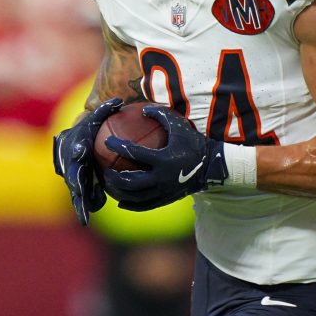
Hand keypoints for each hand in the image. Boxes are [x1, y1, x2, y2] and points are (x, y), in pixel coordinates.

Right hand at [53, 98, 122, 225]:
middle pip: (73, 176)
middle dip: (76, 187)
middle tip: (81, 196)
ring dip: (78, 203)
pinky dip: (84, 204)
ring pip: (76, 190)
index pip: (75, 149)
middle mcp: (70, 162)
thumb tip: (119, 100)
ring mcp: (72, 175)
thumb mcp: (96, 117)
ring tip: (83, 217)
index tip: (81, 154)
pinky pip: (82, 195)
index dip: (77, 152)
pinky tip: (89, 217)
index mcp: (74, 146)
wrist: (76, 139)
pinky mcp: (78, 184)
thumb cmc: (91, 126)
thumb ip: (106, 109)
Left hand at [102, 104, 227, 210]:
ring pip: (135, 196)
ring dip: (119, 191)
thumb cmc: (193, 142)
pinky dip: (130, 204)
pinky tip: (120, 200)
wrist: (210, 166)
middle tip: (105, 170)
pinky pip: (144, 205)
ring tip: (110, 184)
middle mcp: (163, 178)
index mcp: (164, 158)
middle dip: (113, 177)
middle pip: (130, 181)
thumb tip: (141, 109)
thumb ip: (161, 115)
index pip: (134, 152)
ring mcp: (164, 191)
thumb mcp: (179, 125)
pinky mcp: (166, 199)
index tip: (107, 142)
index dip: (117, 146)